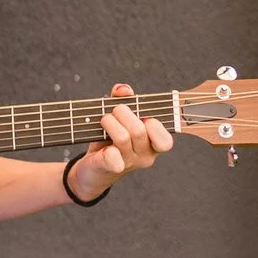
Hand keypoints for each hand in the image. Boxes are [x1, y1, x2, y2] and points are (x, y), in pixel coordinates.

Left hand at [68, 83, 173, 202]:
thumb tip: (123, 89)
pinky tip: (102, 146)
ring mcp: (128, 163)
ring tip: (104, 120)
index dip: (153, 123)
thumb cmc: (111, 139)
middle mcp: (145, 156)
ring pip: (123, 138)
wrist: (92, 168)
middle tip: (114, 110)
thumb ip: (124, 100)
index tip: (140, 114)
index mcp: (154, 144)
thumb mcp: (119, 118)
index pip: (165, 140)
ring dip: (109, 122)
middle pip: (139, 131)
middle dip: (123, 112)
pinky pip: (112, 158)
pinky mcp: (109, 168)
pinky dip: (106, 149)